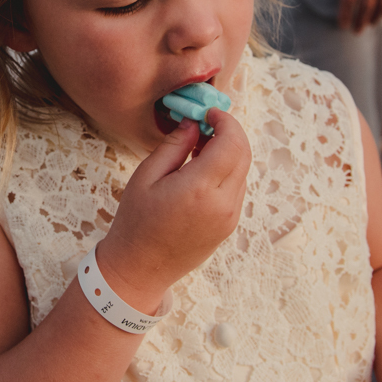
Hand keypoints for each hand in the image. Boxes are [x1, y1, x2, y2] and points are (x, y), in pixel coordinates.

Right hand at [97, 109, 250, 311]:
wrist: (140, 268)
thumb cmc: (136, 222)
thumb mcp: (146, 176)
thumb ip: (174, 145)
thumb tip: (193, 124)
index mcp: (200, 188)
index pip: (232, 142)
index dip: (224, 121)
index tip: (208, 112)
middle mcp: (223, 203)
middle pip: (244, 154)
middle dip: (230, 132)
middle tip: (205, 124)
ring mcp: (230, 217)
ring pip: (243, 171)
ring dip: (229, 152)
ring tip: (199, 148)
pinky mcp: (229, 225)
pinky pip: (237, 188)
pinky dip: (227, 171)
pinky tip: (202, 170)